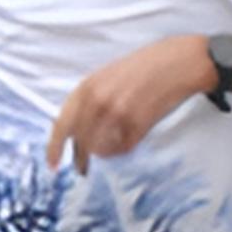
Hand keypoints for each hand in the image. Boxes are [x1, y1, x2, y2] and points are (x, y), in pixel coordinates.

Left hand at [50, 34, 221, 165]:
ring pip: (101, 147)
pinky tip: (132, 136)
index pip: (62, 124)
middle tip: (82, 169)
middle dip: (80, 159)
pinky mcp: (139, 122)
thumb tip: (77, 126)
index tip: (53, 163)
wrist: (178, 62)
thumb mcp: (107, 76)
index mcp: (87, 87)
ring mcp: (119, 112)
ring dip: (105, 152)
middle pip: (80, 141)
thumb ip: (89, 98)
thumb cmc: (145, 67)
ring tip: (115, 144)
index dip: (54, 147)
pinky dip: (124, 148)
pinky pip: (124, 147)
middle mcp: (99, 101)